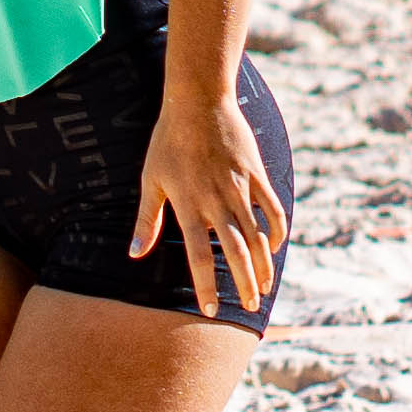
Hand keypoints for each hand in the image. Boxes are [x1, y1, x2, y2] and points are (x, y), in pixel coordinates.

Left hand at [131, 88, 285, 318]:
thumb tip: (134, 254)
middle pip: (235, 253)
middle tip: (251, 309)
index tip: (212, 311)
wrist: (198, 100)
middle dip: (244, 285)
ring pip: (257, 236)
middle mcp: (216, 201)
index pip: (200, 256)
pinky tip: (274, 247)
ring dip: (263, 266)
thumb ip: (146, 220)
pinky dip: (276, 230)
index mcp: (188, 205)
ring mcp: (240, 187)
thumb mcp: (151, 180)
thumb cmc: (168, 141)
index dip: (207, 286)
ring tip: (264, 288)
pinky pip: (272, 208)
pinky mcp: (256, 174)